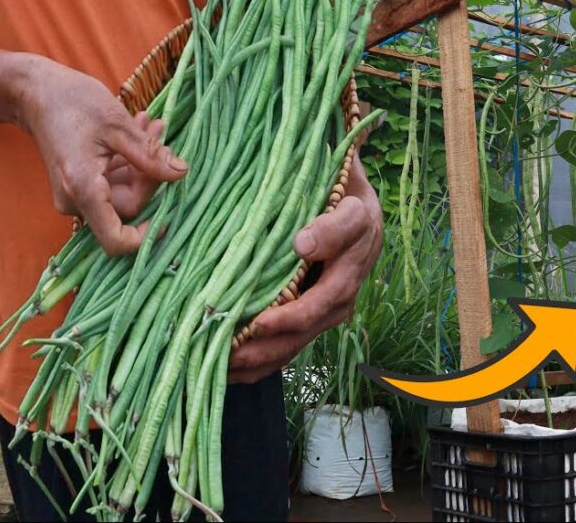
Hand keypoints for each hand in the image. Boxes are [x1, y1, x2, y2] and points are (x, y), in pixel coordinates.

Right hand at [18, 56, 187, 254]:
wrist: (35, 92)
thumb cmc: (72, 102)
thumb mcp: (118, 125)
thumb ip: (150, 154)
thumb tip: (181, 173)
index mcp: (83, 189)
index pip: (115, 238)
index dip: (145, 237)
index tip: (168, 217)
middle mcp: (76, 199)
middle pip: (129, 206)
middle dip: (151, 175)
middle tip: (161, 137)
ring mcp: (77, 193)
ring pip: (125, 191)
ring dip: (144, 163)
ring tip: (152, 126)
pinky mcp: (81, 184)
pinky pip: (114, 182)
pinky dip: (131, 161)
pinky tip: (140, 131)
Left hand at [229, 156, 383, 383]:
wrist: (359, 208)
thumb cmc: (350, 204)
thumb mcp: (351, 209)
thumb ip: (333, 226)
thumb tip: (303, 245)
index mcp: (346, 279)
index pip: (315, 307)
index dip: (287, 320)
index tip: (257, 324)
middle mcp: (336, 304)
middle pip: (298, 337)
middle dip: (261, 351)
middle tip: (223, 359)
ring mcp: (321, 313)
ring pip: (289, 347)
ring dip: (255, 362)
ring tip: (217, 372)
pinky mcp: (308, 317)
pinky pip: (285, 346)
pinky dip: (258, 360)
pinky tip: (230, 372)